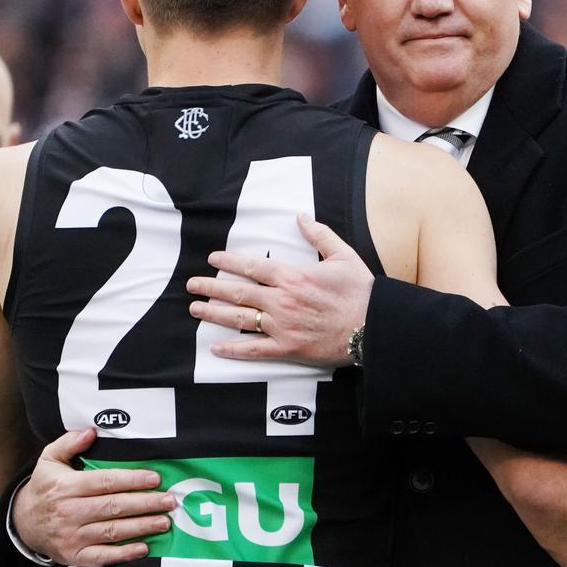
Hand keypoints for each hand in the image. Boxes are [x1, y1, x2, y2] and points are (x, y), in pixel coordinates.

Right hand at [13, 428, 175, 566]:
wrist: (22, 522)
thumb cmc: (44, 486)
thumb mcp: (49, 459)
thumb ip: (70, 443)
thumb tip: (91, 431)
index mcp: (66, 487)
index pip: (105, 482)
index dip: (131, 480)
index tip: (154, 478)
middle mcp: (69, 512)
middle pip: (113, 507)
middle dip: (144, 503)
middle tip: (168, 500)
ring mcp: (72, 536)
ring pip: (112, 531)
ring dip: (141, 527)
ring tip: (163, 521)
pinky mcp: (73, 555)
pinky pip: (101, 556)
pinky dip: (123, 554)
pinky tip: (143, 547)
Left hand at [186, 213, 373, 366]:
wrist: (374, 326)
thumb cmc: (360, 292)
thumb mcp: (343, 255)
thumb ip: (319, 235)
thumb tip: (301, 217)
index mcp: (292, 277)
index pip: (252, 266)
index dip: (229, 261)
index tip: (213, 259)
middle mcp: (281, 301)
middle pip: (238, 292)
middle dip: (211, 287)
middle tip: (192, 285)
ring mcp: (282, 326)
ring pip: (240, 319)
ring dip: (214, 313)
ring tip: (195, 309)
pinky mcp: (288, 349)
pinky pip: (254, 350)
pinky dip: (233, 350)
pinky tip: (215, 347)